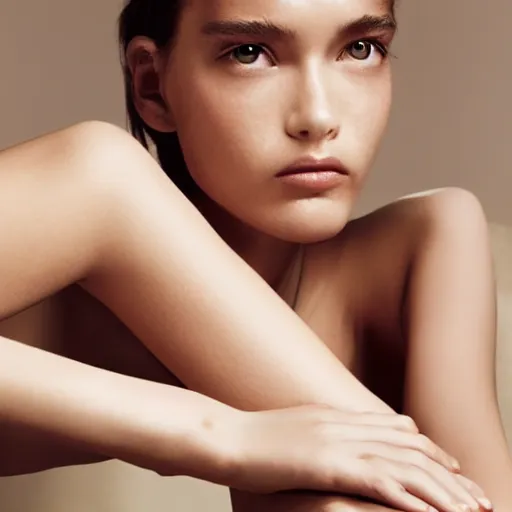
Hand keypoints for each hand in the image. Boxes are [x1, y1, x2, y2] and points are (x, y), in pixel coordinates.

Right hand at [220, 405, 491, 511]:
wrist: (228, 435)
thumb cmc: (256, 436)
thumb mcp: (296, 425)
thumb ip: (325, 429)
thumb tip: (343, 438)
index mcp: (337, 414)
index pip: (397, 429)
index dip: (429, 449)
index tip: (451, 467)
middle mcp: (345, 424)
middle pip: (410, 447)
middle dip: (448, 471)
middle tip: (475, 494)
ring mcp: (339, 441)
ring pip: (405, 464)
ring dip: (443, 490)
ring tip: (471, 511)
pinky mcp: (330, 464)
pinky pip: (383, 481)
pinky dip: (414, 498)